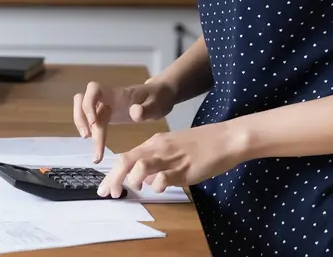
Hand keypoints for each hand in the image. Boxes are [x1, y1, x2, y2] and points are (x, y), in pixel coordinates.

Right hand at [72, 79, 176, 162]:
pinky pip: (92, 120)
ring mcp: (106, 105)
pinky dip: (90, 131)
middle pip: (82, 100)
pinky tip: (96, 146)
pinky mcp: (107, 114)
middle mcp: (107, 97)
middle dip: (81, 118)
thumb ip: (147, 109)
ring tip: (89, 141)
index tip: (94, 122)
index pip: (94, 89)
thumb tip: (134, 113)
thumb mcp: (158, 104)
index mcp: (117, 93)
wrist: (161, 96)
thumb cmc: (158, 98)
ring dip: (81, 124)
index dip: (89, 103)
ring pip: (83, 109)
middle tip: (87, 136)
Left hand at [96, 121, 250, 197]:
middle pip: (127, 161)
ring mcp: (171, 158)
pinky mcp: (184, 168)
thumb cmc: (201, 144)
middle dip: (113, 178)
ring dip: (133, 179)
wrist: (225, 138)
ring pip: (141, 165)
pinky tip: (159, 188)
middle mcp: (159, 148)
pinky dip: (157, 185)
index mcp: (155, 142)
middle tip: (107, 193)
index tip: (106, 188)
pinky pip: (164, 177)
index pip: (126, 157)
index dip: (113, 173)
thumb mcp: (174, 149)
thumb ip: (157, 163)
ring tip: (134, 188)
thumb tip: (145, 181)